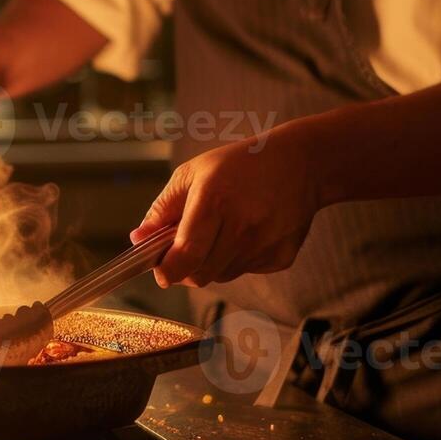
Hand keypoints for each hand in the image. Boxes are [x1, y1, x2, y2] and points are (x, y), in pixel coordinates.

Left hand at [129, 126, 324, 288]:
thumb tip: (138, 239)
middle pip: (201, 274)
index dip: (168, 271)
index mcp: (215, 201)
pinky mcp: (281, 257)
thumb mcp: (193, 173)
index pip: (186, 255)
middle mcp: (243, 226)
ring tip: (223, 229)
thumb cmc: (240, 165)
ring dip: (211, 262)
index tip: (161, 271)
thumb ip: (163, 208)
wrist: (301, 164)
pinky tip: (248, 231)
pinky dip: (238, 259)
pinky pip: (246, 271)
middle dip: (186, 268)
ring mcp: (265, 244)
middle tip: (186, 247)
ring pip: (222, 275)